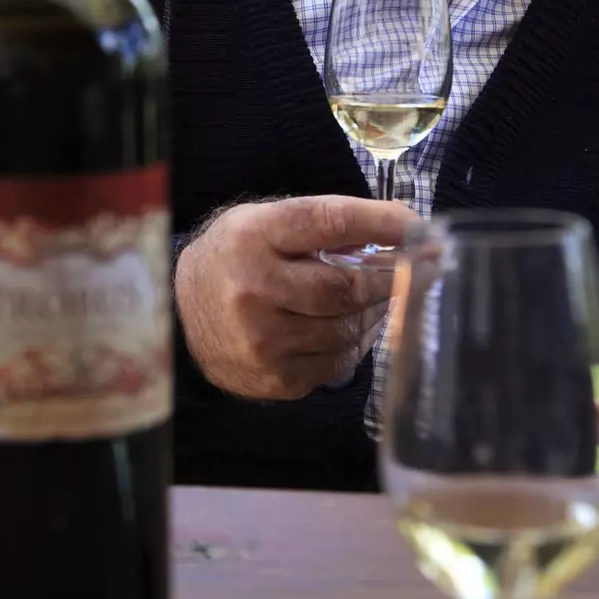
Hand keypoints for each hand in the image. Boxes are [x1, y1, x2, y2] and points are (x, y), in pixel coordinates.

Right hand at [175, 195, 414, 400]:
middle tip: (418, 269)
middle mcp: (253, 289)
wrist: (178, 314)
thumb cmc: (234, 259)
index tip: (420, 227)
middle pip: (346, 287)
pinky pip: (339, 362)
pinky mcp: (276, 376)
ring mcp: (263, 339)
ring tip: (385, 297)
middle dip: (392, 277)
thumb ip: (325, 222)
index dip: (381, 223)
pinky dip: (358, 342)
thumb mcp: (265, 222)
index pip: (328, 222)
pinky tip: (357, 325)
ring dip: (379, 311)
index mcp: (252, 236)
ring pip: (349, 328)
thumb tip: (402, 224)